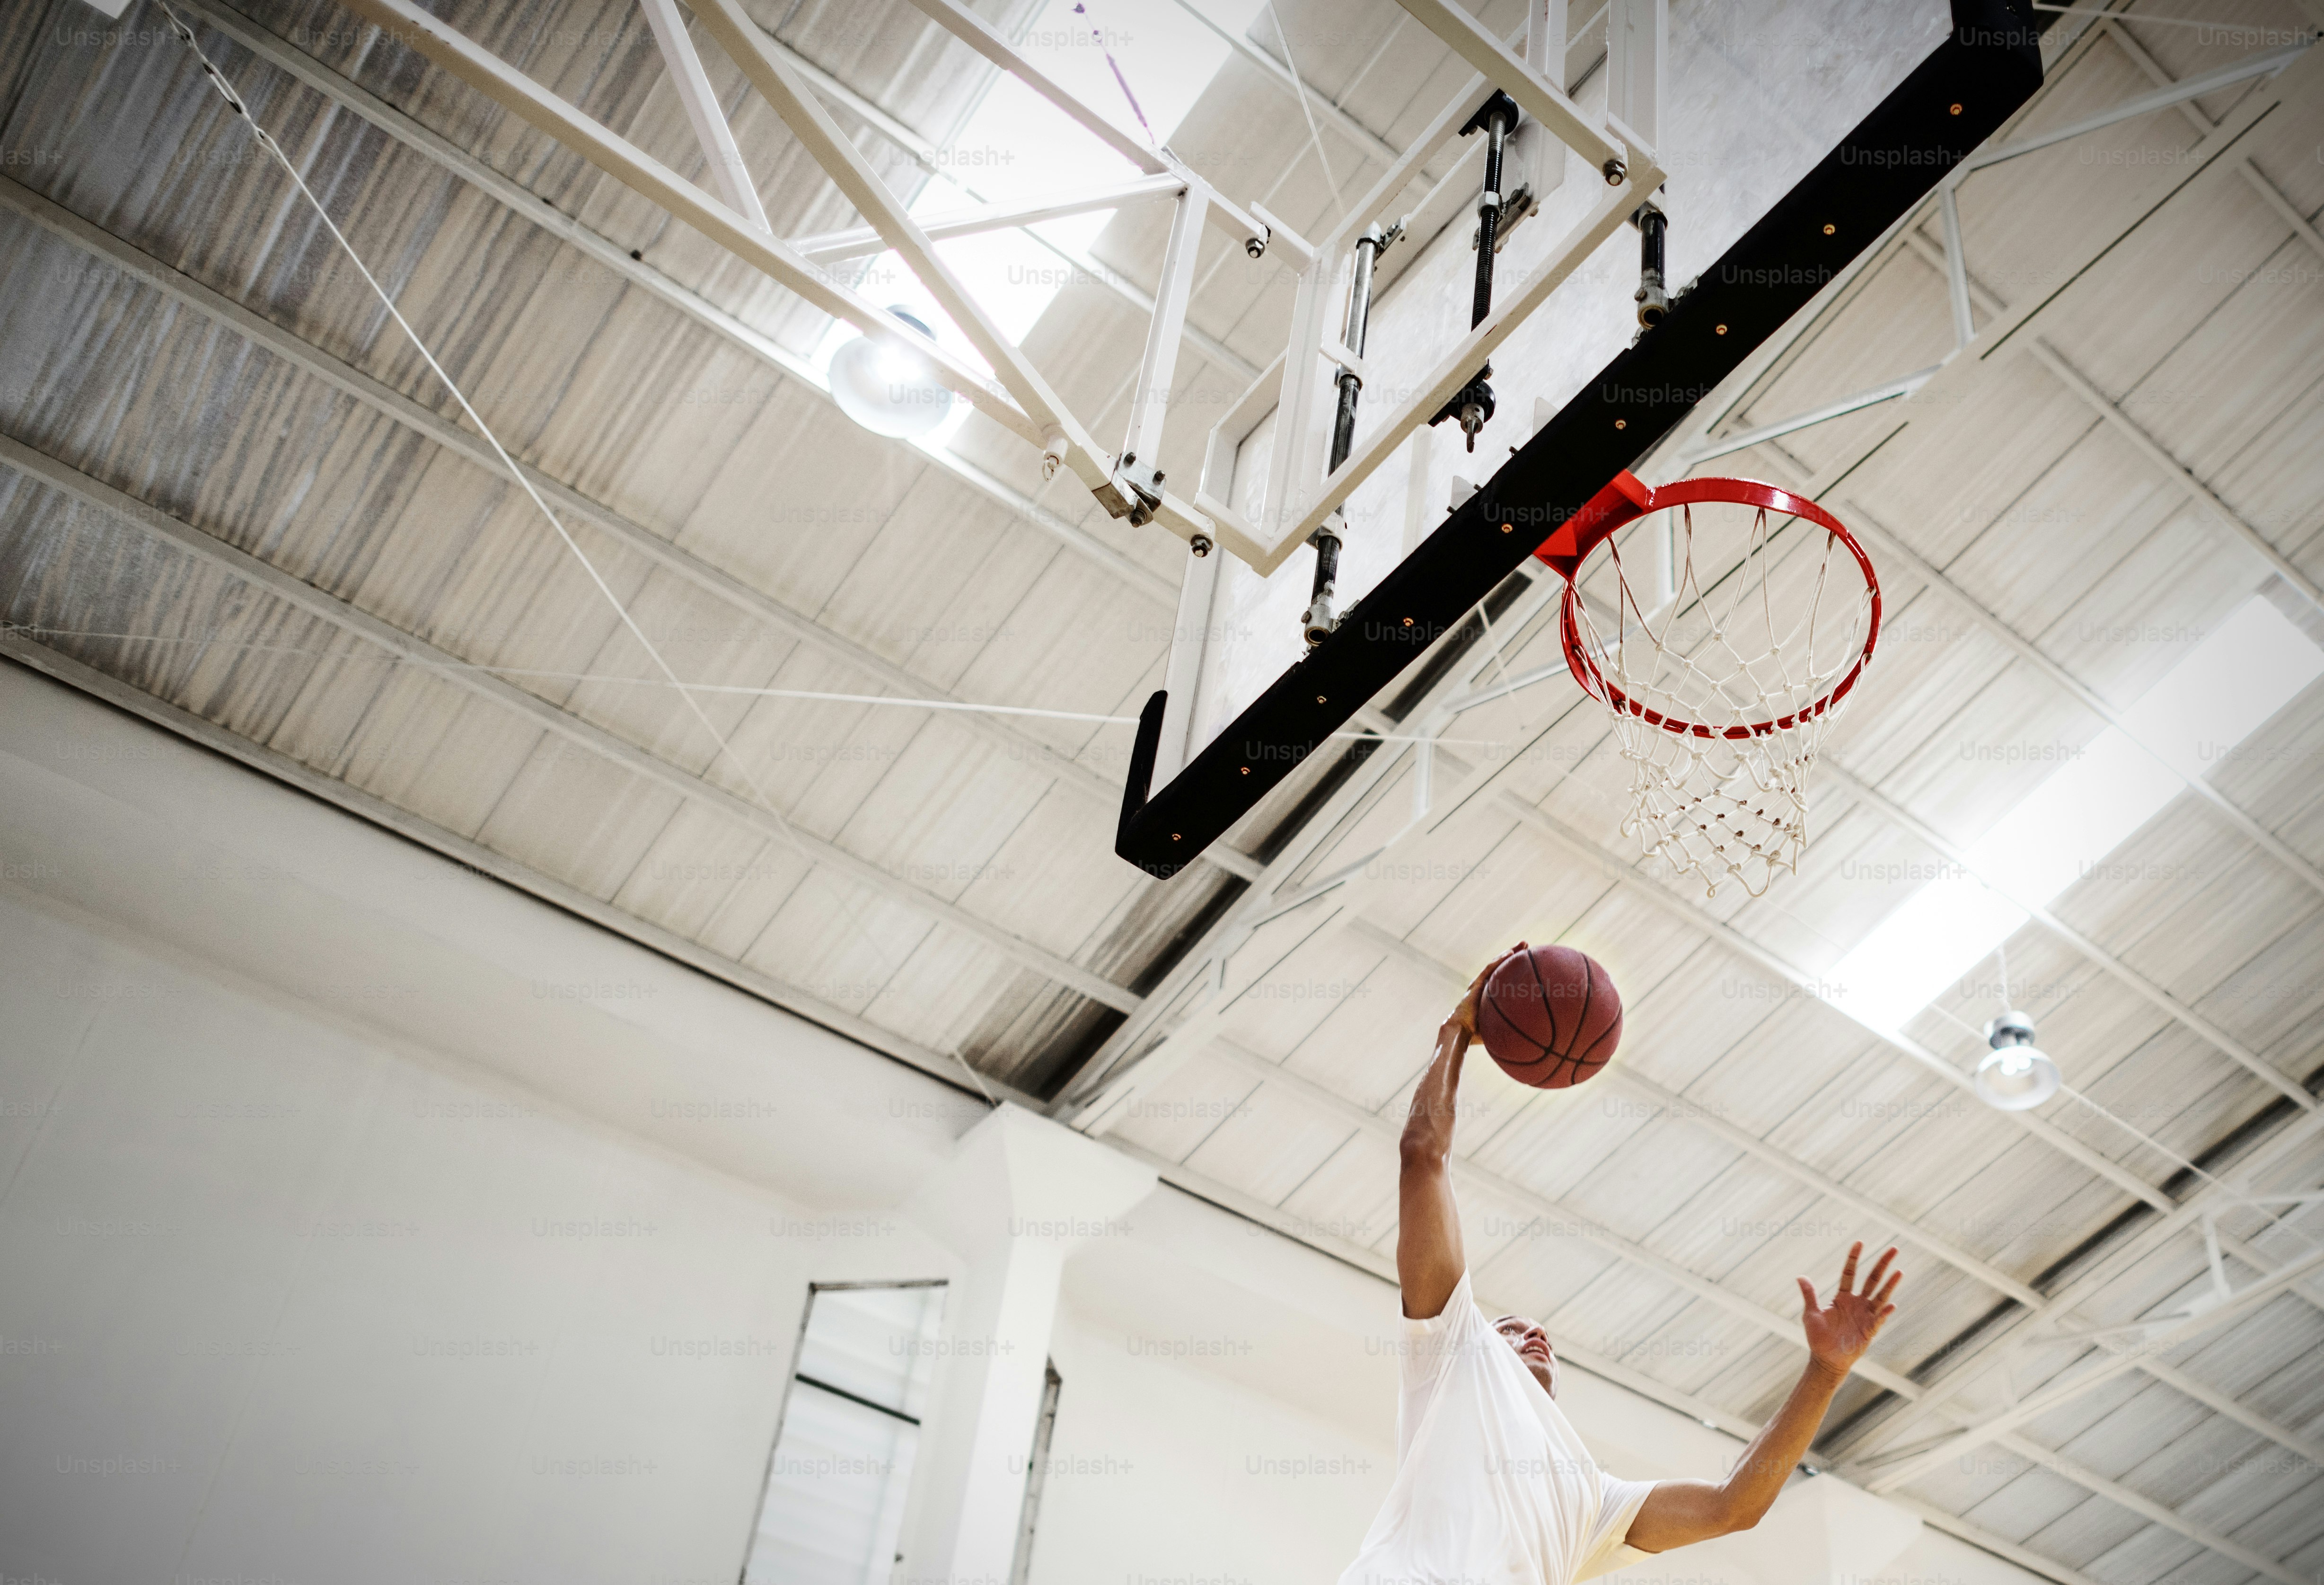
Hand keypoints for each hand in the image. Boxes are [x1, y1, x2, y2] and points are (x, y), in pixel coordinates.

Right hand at [1449, 945, 1521, 1037]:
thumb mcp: (1500, 1026)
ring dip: (1510, 952)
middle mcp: (1485, 986)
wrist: (1461, 1032)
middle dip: (1515, 954)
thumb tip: (1533, 1030)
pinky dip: (1500, 960)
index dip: (1517, 967)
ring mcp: (1480, 983)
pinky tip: (1511, 953)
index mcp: (1490, 994)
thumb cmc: (1479, 1034)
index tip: (1530, 961)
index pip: (1505, 975)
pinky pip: (1490, 969)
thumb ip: (1513, 1023)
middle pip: (1502, 966)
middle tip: (1528, 946)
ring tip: (1523, 944)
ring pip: (1497, 963)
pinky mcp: (1476, 984)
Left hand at [1796, 1242, 1899, 1376]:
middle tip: (1894, 1248)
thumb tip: (1800, 1276)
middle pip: (1871, 1279)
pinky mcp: (1870, 1330)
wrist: (1826, 1360)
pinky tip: (1891, 1305)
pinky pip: (1879, 1319)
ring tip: (1899, 1271)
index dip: (1854, 1258)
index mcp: (1842, 1297)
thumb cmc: (1818, 1338)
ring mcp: (1865, 1316)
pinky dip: (1885, 1312)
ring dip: (1889, 1284)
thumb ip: (1809, 1295)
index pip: (1849, 1273)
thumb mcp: (1811, 1314)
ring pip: (1880, 1296)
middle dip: (1882, 1264)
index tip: (1859, 1242)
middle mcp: (1857, 1303)